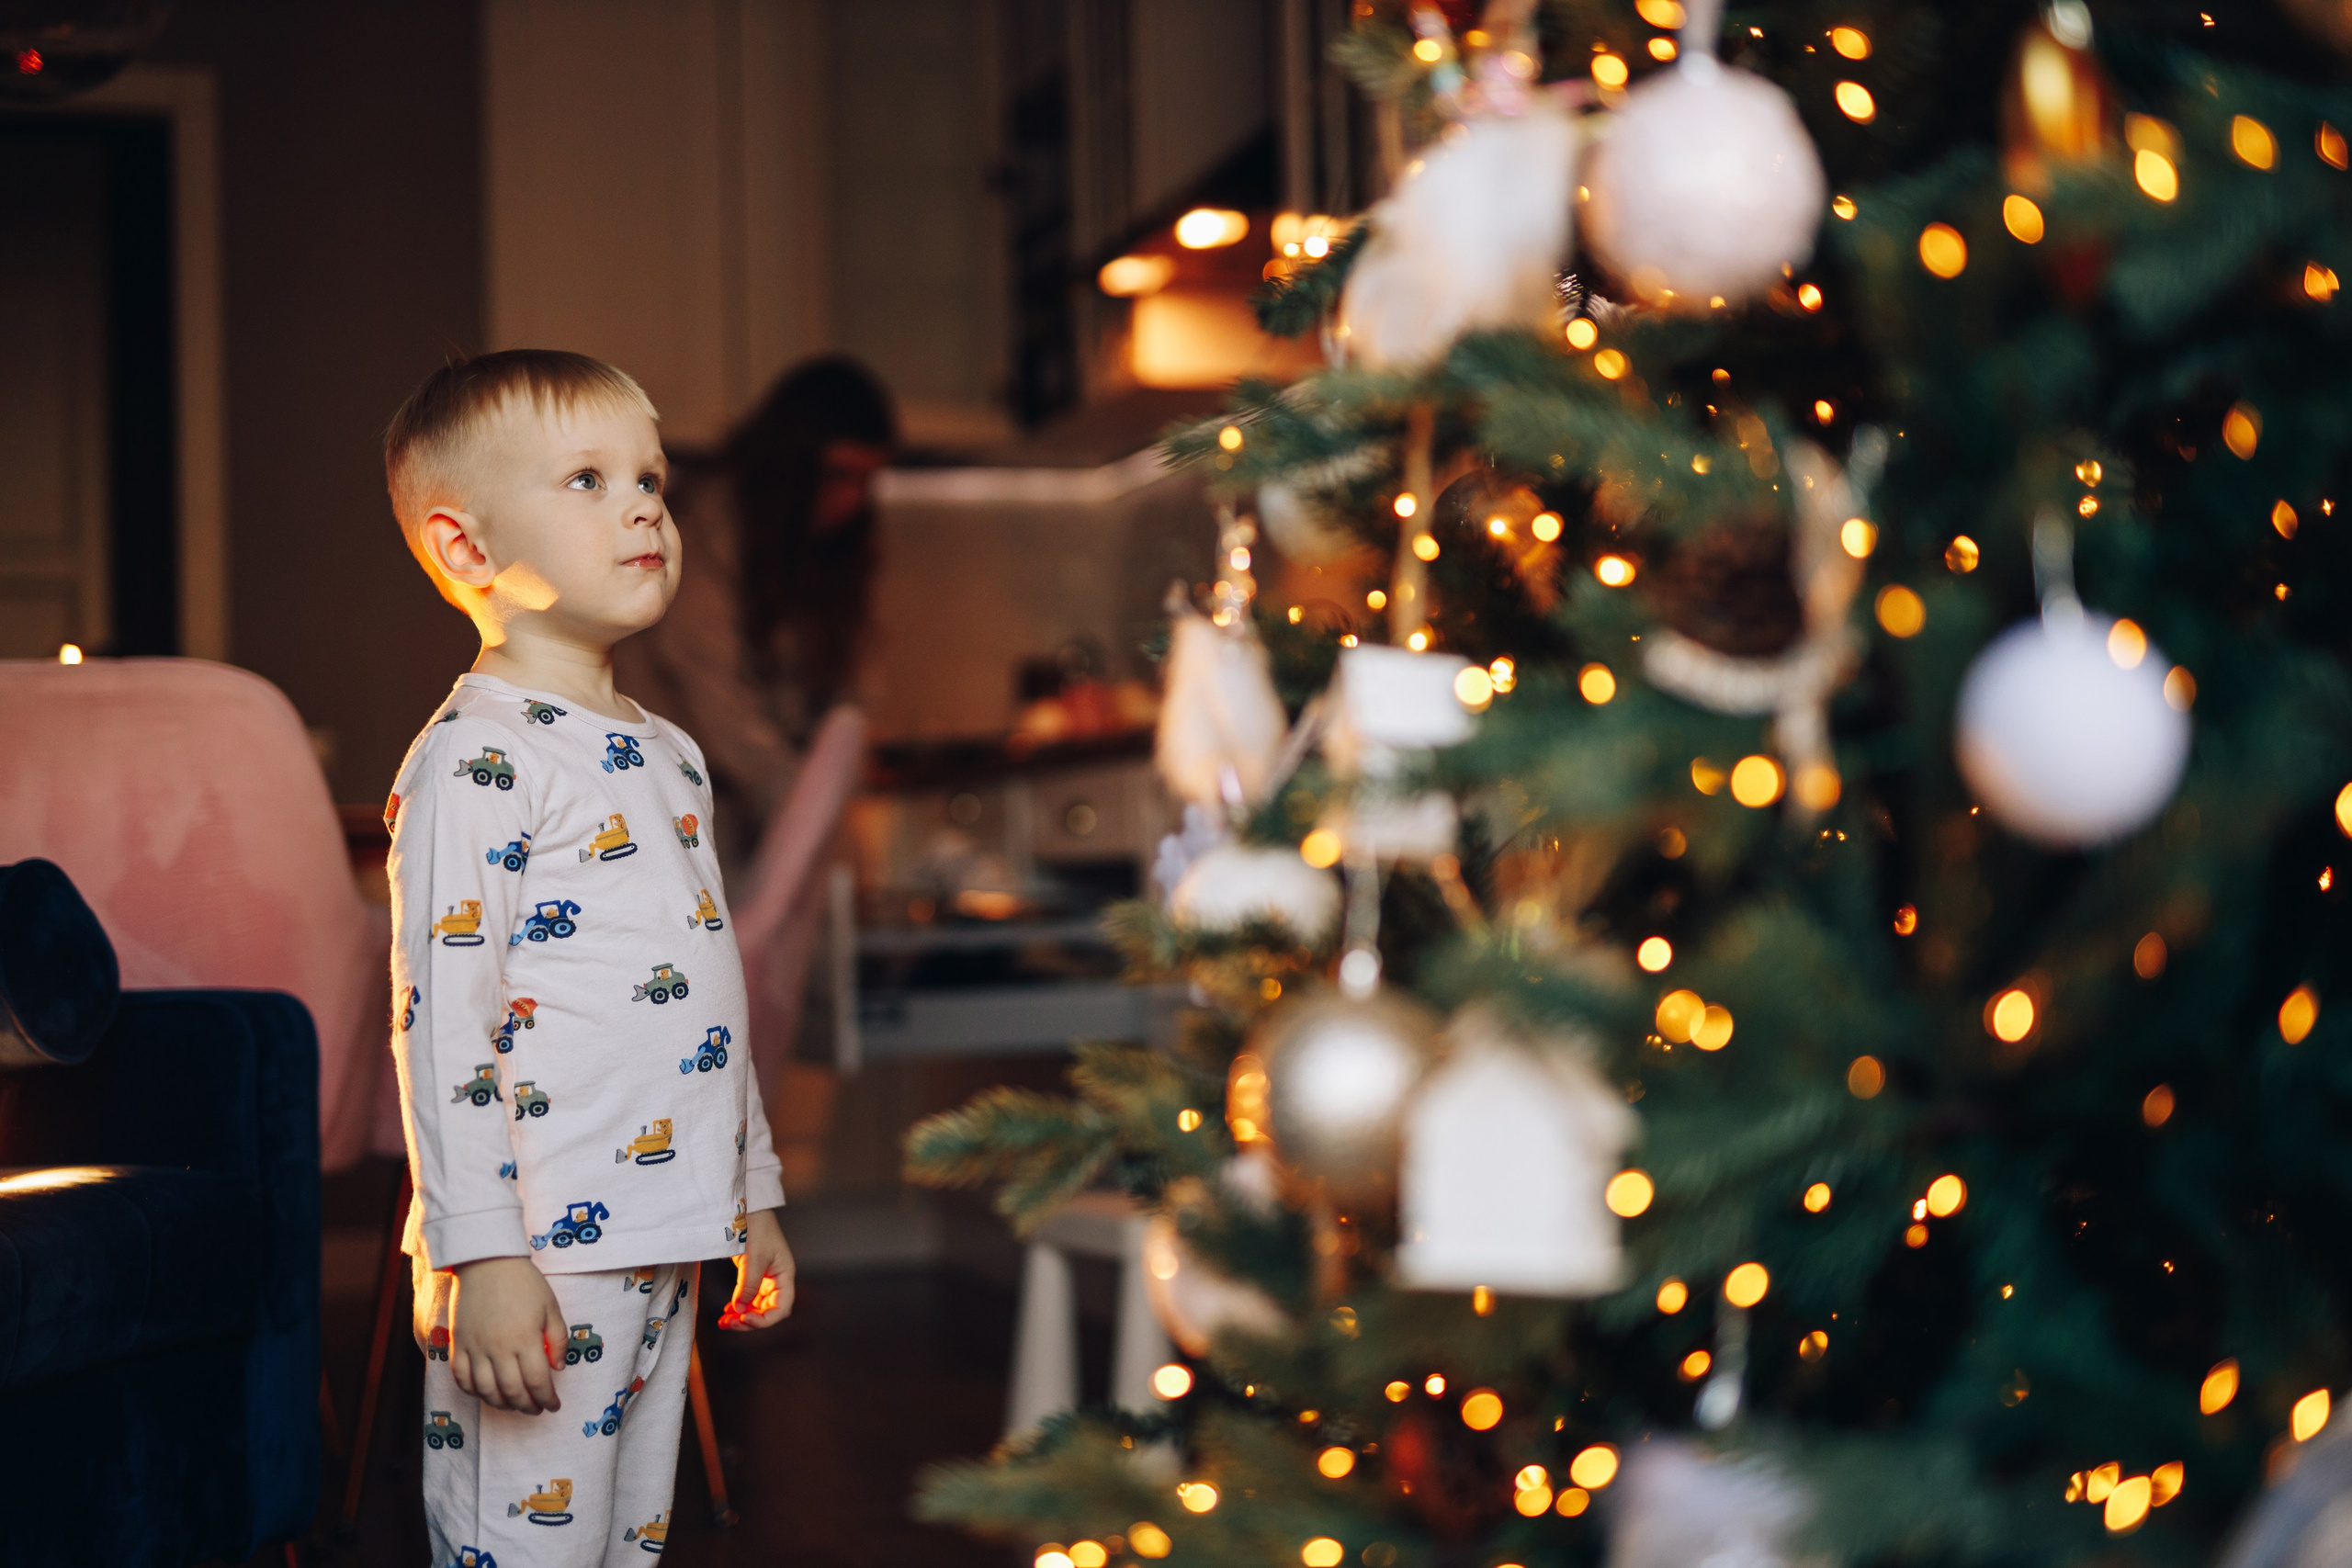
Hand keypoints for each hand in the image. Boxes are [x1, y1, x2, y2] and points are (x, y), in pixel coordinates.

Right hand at [450, 1256, 566, 1412]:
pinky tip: (484, 1393)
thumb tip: (558, 1368)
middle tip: (536, 1409)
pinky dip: (472, 1391)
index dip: (547, 1399)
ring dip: (501, 1404)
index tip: (553, 1405)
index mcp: (525, 1339)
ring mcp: (475, 1348)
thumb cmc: (524, 1282)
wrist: (487, 1262)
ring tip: (513, 1405)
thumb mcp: (551, 1307)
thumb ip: (557, 1339)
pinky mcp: (458, 1344)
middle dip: (527, 1406)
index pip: (538, 1382)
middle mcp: (499, 1348)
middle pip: (512, 1391)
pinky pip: (461, 1378)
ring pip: (485, 1390)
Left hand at [718, 1209, 794, 1329]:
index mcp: (785, 1275)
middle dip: (749, 1320)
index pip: (781, 1308)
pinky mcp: (753, 1275)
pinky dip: (738, 1306)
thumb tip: (739, 1310)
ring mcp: (765, 1278)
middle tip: (728, 1323)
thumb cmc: (757, 1227)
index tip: (745, 1317)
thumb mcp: (754, 1257)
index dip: (765, 1319)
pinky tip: (727, 1311)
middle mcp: (777, 1280)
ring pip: (757, 1306)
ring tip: (724, 1321)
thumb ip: (748, 1286)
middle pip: (768, 1311)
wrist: (747, 1207)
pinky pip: (748, 1297)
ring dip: (742, 1316)